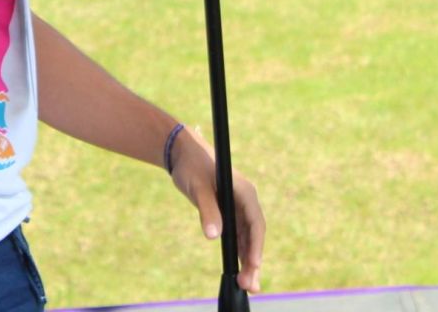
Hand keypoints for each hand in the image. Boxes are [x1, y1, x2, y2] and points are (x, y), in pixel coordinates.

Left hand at [167, 125, 264, 294]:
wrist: (182, 153)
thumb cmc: (191, 165)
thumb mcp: (198, 187)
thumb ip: (207, 210)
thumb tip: (214, 236)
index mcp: (245, 191)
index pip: (256, 223)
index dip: (256, 245)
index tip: (254, 264)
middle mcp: (246, 201)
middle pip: (254, 235)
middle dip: (253, 261)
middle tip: (249, 284)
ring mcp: (239, 209)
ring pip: (247, 240)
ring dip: (248, 261)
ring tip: (247, 284)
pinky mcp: (229, 214)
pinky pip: (238, 237)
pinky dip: (239, 254)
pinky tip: (240, 271)